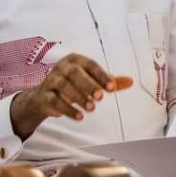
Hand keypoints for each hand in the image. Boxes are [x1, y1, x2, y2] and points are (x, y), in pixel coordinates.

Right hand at [9, 53, 131, 138]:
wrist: (44, 97)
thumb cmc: (72, 85)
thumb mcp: (91, 81)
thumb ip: (109, 81)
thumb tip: (131, 81)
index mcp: (75, 60)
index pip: (90, 64)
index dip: (101, 75)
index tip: (112, 87)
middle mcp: (62, 67)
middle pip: (74, 72)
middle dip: (88, 84)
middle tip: (100, 97)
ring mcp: (51, 80)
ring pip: (63, 85)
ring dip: (78, 97)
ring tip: (91, 108)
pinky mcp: (44, 95)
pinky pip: (54, 100)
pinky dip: (67, 109)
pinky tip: (79, 116)